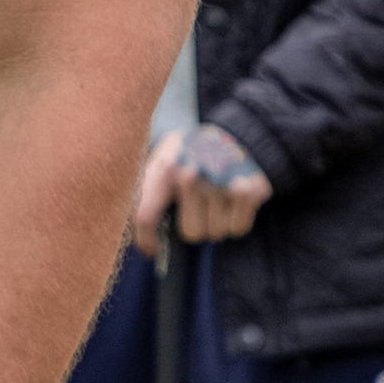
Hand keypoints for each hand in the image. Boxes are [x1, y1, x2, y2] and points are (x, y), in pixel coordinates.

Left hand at [133, 119, 270, 252]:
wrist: (240, 131)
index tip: (151, 251)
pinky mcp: (248, 190)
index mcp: (165, 167)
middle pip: (191, 232)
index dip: (146, 240)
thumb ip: (147, 192)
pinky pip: (237, 228)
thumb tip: (134, 234)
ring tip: (219, 197)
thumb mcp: (165, 160)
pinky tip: (234, 199)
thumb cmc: (195, 155)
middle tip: (201, 206)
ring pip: (216, 232)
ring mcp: (221, 182)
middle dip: (196, 225)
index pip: (145, 216)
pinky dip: (237, 219)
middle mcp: (192, 174)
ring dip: (218, 222)